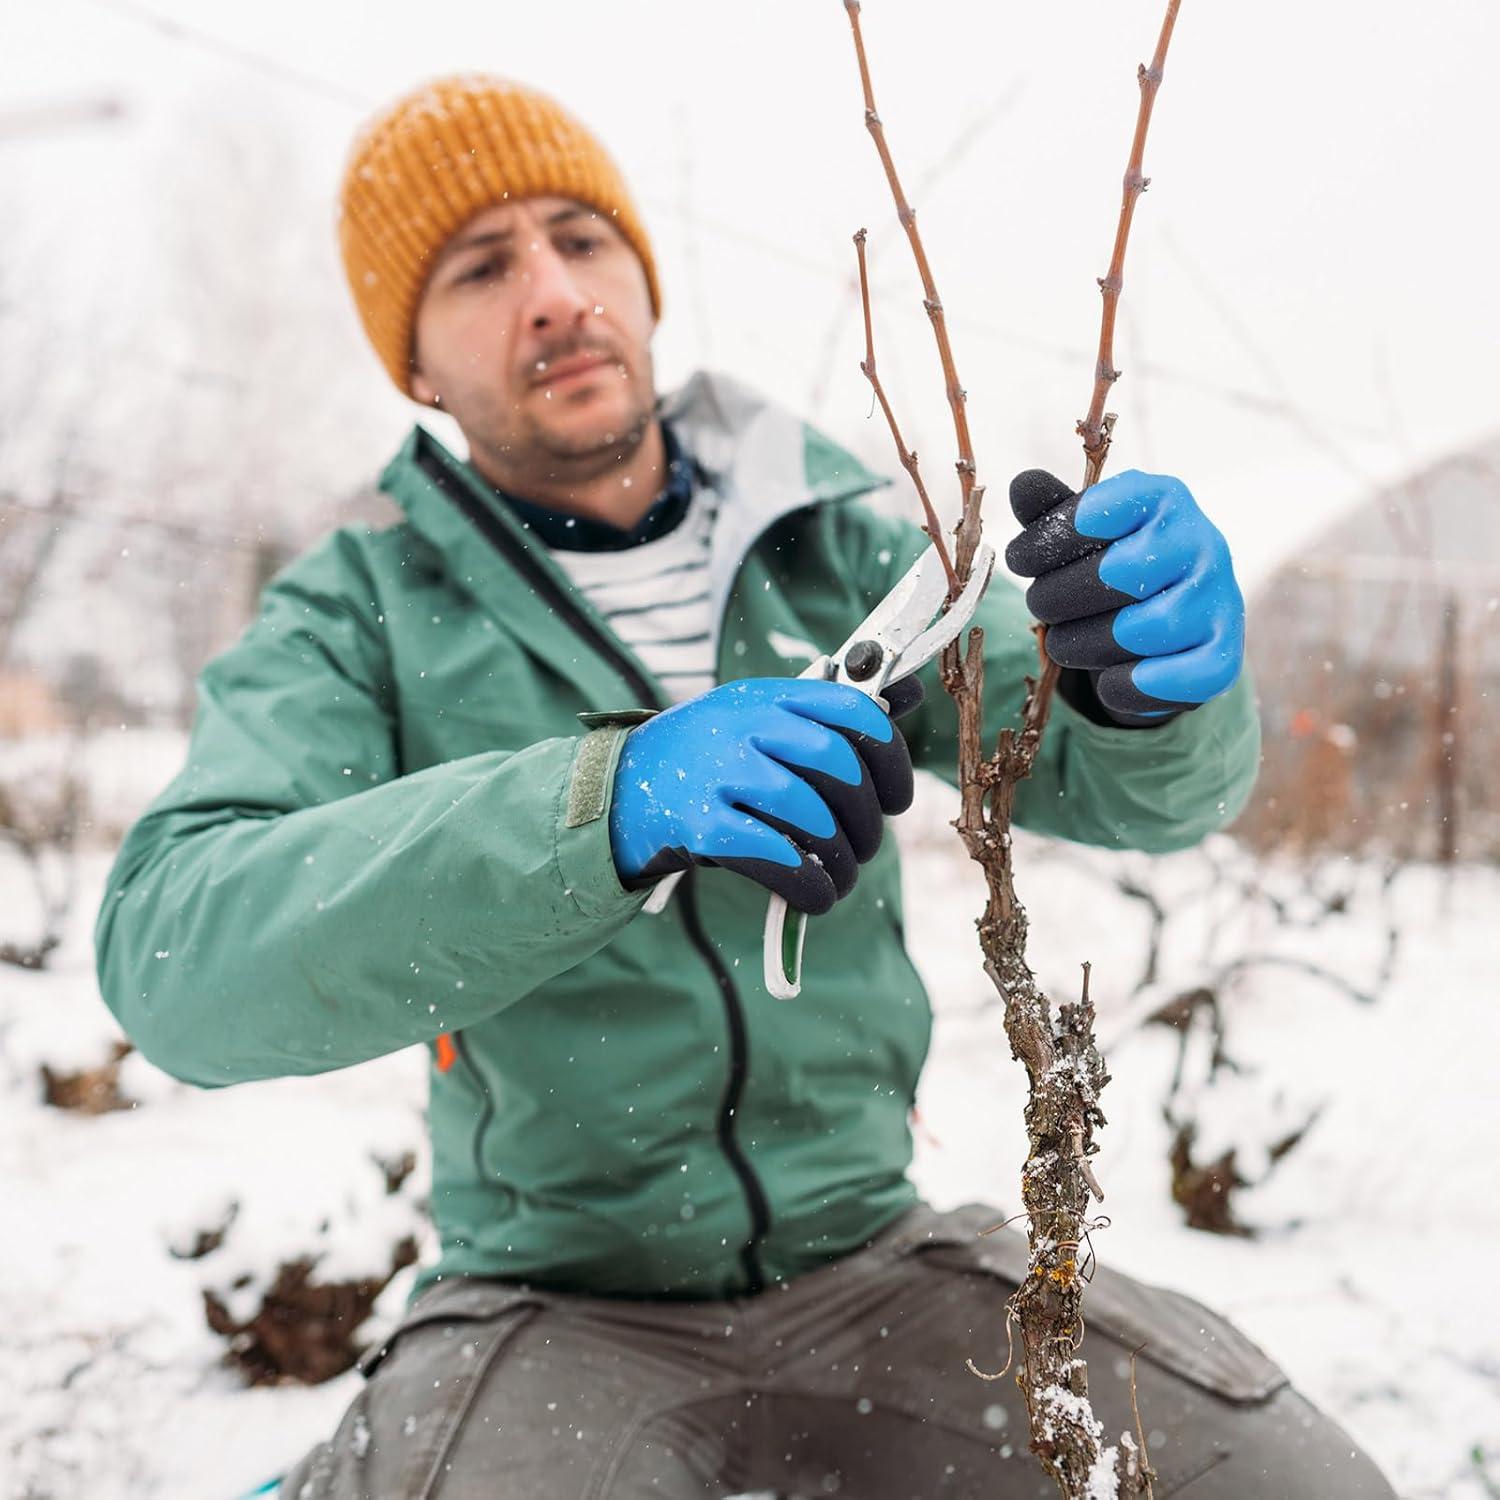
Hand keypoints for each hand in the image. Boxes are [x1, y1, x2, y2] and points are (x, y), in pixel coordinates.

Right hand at [608, 675, 921, 913]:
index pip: (853, 709)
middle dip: (865, 817)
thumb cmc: (708, 760)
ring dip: (840, 857)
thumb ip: (830, 711)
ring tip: (841, 877)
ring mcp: (717, 772)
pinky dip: (806, 884)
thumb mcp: (761, 719)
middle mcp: (743, 725)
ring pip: (809, 813)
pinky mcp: (697, 824)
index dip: (891, 757)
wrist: (615, 793)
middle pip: (836, 764)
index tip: (895, 799)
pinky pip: (772, 856)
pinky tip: (816, 897)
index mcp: (767, 695)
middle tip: (863, 847)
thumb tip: (911, 693)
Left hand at [1004, 468, 1244, 725]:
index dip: (1047, 542)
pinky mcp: (1224, 652)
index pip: (1094, 514)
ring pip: (1140, 630)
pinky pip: (1176, 678)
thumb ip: (1053, 512)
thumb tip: (1022, 485)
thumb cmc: (1116, 564)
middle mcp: (1202, 540)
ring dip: (1083, 644)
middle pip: (1114, 576)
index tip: (1021, 560)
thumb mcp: (1083, 534)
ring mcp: (1220, 597)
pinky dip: (1129, 686)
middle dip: (1056, 598)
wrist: (1173, 621)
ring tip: (1065, 643)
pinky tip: (1107, 682)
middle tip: (1041, 606)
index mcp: (1163, 498)